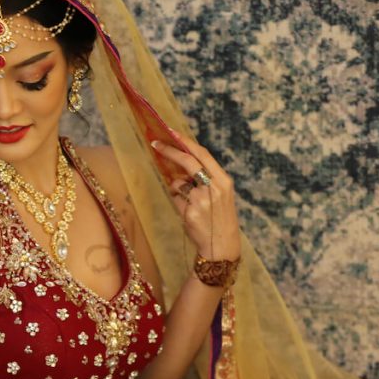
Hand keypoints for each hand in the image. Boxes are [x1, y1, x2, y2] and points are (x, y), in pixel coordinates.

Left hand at [151, 130, 240, 260]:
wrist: (222, 246)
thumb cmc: (220, 218)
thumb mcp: (221, 195)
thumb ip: (205, 179)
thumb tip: (180, 165)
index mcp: (223, 181)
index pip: (203, 154)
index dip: (186, 142)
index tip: (172, 132)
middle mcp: (214, 188)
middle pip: (187, 162)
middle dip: (169, 151)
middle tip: (155, 144)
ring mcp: (201, 200)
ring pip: (177, 184)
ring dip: (178, 190)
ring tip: (192, 204)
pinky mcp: (190, 212)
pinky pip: (175, 199)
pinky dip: (178, 203)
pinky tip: (189, 214)